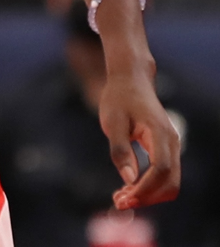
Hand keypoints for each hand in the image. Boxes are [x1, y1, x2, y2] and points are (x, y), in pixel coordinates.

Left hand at [101, 68, 180, 209]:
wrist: (131, 81)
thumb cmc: (119, 98)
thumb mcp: (112, 122)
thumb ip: (120, 150)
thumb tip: (128, 179)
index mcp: (160, 134)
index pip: (161, 170)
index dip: (145, 188)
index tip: (123, 198)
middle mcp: (171, 142)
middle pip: (170, 182)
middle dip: (147, 197)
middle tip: (118, 202)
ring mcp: (171, 147)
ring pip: (170, 182)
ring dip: (148, 194)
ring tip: (120, 197)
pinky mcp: (165, 150)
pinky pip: (164, 175)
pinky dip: (149, 187)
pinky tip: (128, 189)